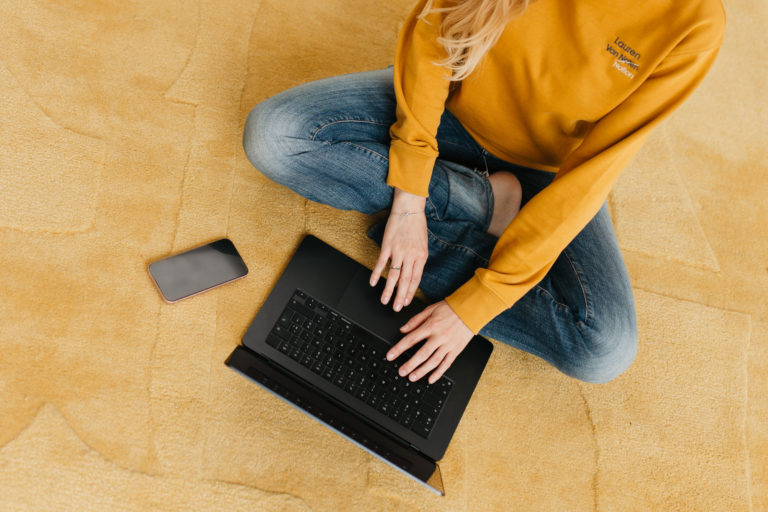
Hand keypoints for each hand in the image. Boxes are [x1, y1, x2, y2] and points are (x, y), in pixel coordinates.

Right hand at [369, 188, 427, 311]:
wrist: (409, 209)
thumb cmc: (417, 225)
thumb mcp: (423, 244)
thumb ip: (418, 260)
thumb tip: (413, 274)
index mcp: (421, 256)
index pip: (416, 279)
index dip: (411, 293)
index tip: (407, 303)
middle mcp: (411, 256)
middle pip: (405, 281)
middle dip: (401, 297)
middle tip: (397, 309)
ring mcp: (398, 251)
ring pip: (393, 275)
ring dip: (388, 290)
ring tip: (384, 301)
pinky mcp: (388, 246)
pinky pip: (381, 263)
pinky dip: (376, 274)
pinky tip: (373, 283)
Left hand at [385, 301, 473, 383]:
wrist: (470, 310)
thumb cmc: (450, 309)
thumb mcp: (430, 309)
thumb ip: (415, 320)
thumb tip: (403, 330)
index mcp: (430, 326)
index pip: (411, 339)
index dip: (399, 348)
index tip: (390, 355)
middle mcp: (439, 337)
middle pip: (422, 354)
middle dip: (410, 364)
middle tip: (401, 372)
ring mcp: (448, 345)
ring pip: (434, 361)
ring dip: (422, 371)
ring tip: (412, 377)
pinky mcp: (456, 350)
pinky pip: (446, 364)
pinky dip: (438, 373)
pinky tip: (431, 379)